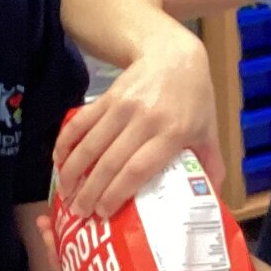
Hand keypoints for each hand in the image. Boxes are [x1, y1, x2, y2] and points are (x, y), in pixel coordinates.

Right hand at [54, 32, 219, 215]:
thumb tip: (212, 202)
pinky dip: (65, 143)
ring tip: (66, 195)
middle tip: (80, 213)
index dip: (116, 193)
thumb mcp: (208, 131)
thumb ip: (211, 166)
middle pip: (109, 162)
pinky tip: (58, 163)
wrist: (174, 56)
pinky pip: (80, 123)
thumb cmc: (194, 100)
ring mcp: (122, 107)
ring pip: (90, 145)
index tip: (104, 214)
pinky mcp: (106, 97)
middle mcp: (145, 120)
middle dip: (90, 191)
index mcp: (172, 134)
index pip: (137, 169)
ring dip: (73, 172)